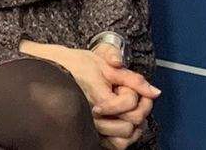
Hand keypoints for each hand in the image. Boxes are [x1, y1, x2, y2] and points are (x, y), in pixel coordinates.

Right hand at [19, 41, 159, 144]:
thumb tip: (155, 92)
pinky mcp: (91, 133)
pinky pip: (114, 145)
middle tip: (128, 95)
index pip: (130, 103)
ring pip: (125, 139)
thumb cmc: (74, 65)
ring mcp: (92, 127)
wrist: (49, 70)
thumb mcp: (103, 64)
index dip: (133, 92)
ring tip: (127, 110)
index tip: (122, 84)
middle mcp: (94, 117)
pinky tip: (121, 120)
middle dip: (139, 108)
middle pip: (132, 123)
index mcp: (99, 98)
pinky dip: (123, 136)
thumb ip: (132, 78)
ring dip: (133, 125)